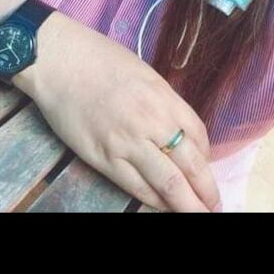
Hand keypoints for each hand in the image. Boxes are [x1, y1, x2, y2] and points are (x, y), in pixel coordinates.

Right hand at [13, 12, 221, 212]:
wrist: (60, 61)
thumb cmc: (100, 59)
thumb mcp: (144, 74)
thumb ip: (162, 102)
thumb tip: (174, 128)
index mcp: (164, 98)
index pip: (198, 136)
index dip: (206, 157)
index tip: (206, 169)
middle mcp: (152, 123)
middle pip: (191, 166)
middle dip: (206, 192)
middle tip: (214, 207)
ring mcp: (128, 143)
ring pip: (168, 184)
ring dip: (187, 204)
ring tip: (197, 214)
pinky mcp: (104, 159)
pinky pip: (137, 187)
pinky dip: (154, 201)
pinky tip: (163, 207)